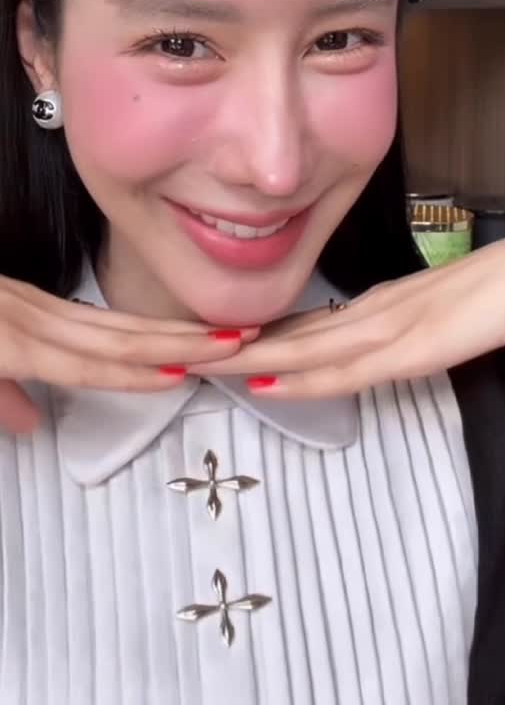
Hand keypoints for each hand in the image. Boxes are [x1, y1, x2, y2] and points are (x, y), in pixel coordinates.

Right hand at [0, 276, 257, 433]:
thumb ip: (7, 394)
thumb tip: (32, 422)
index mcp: (33, 317)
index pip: (111, 326)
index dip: (164, 333)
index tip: (210, 336)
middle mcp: (38, 316)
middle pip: (128, 328)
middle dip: (189, 335)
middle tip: (248, 335)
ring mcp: (26, 329)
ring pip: (117, 342)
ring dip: (178, 347)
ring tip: (229, 350)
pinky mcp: (9, 349)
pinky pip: (80, 364)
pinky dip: (128, 369)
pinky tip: (170, 374)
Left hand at [187, 224, 504, 397]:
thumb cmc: (497, 291)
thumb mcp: (437, 315)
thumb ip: (403, 328)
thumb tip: (371, 346)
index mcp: (377, 304)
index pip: (307, 325)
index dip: (260, 339)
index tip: (218, 348)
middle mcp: (371, 311)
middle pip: (292, 334)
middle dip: (235, 348)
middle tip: (181, 353)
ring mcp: (388, 325)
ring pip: (305, 348)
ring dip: (251, 360)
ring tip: (200, 365)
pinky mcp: (409, 343)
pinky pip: (344, 365)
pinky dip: (302, 374)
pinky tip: (268, 380)